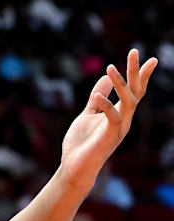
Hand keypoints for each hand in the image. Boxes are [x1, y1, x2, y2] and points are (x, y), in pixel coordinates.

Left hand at [59, 49, 156, 191]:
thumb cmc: (81, 143)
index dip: (141, 75)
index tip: (150, 58)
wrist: (74, 167)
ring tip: (110, 68)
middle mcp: (124, 119)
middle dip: (135, 72)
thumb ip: (97, 97)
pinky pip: (113, 118)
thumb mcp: (88, 113)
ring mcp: (119, 129)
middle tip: (134, 51)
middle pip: (135, 92)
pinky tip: (96, 96)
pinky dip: (106, 105)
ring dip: (120, 84)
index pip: (134, 91)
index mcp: (120, 113)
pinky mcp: (110, 137)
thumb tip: (104, 77)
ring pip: (128, 102)